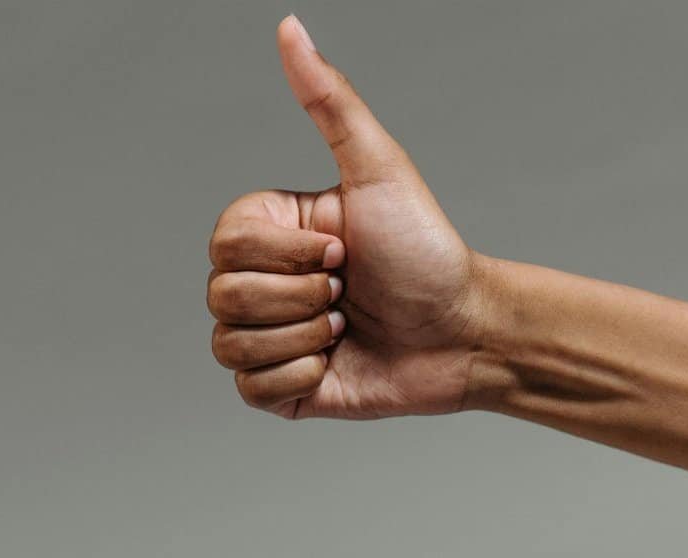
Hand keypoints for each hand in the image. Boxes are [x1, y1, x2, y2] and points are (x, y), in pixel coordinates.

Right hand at [207, 16, 492, 418]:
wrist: (464, 333)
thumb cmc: (426, 250)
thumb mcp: (379, 169)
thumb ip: (329, 101)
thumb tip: (289, 27)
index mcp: (272, 231)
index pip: (225, 244)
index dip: (286, 254)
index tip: (342, 250)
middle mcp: (263, 281)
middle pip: (223, 296)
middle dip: (300, 298)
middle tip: (347, 291)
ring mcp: (269, 337)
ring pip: (230, 345)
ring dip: (302, 339)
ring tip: (344, 327)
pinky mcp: (281, 389)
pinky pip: (249, 391)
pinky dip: (299, 380)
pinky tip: (336, 363)